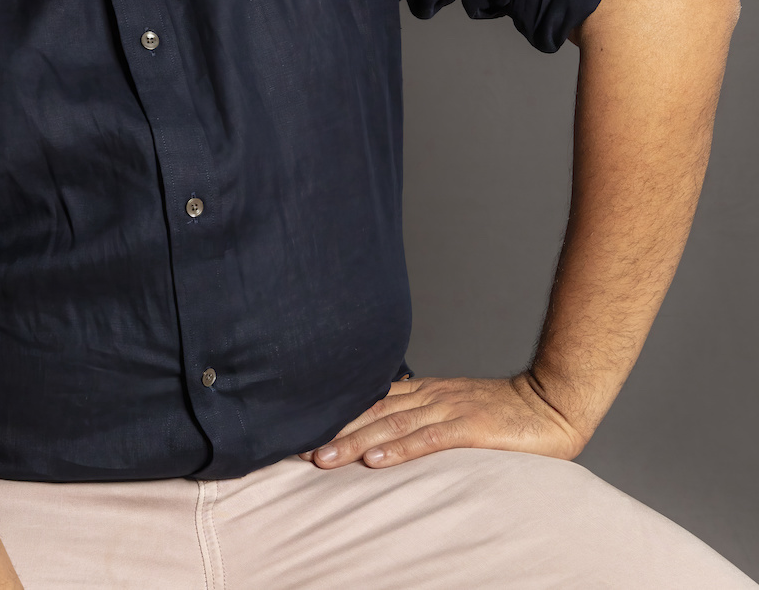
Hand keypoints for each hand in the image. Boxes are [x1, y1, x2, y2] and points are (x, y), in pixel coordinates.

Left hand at [299, 374, 589, 469]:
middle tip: (300, 448)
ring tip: (325, 458)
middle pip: (374, 413)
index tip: (305, 430)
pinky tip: (377, 461)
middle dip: (335, 431)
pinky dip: (400, 450)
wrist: (554, 401)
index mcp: (427, 392)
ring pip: (393, 426)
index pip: (373, 402)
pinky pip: (429, 439)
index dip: (339, 416)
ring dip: (356, 442)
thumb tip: (394, 435)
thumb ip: (428, 418)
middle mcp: (431, 396)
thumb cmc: (508, 413)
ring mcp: (450, 409)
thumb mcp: (460, 411)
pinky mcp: (471, 427)